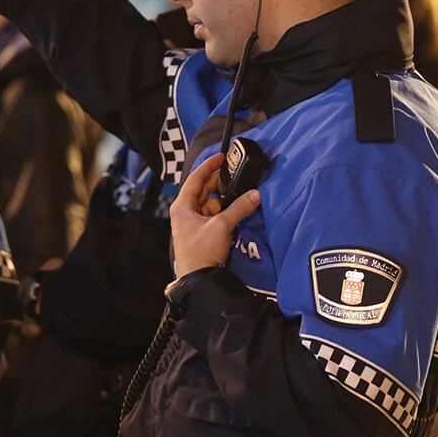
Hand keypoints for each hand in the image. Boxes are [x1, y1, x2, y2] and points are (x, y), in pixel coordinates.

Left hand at [169, 152, 260, 275]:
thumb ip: (239, 208)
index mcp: (182, 206)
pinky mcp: (201, 233)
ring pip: (209, 203)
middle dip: (218, 182)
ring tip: (239, 192)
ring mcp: (192, 223)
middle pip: (202, 190)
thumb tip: (256, 194)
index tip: (222, 156)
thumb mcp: (221, 226)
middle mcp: (185, 212)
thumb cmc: (202, 250)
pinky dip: (224, 210)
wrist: (198, 280)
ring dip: (223, 198)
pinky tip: (236, 209)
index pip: (195, 178)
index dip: (209, 165)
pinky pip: (213, 215)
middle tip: (235, 174)